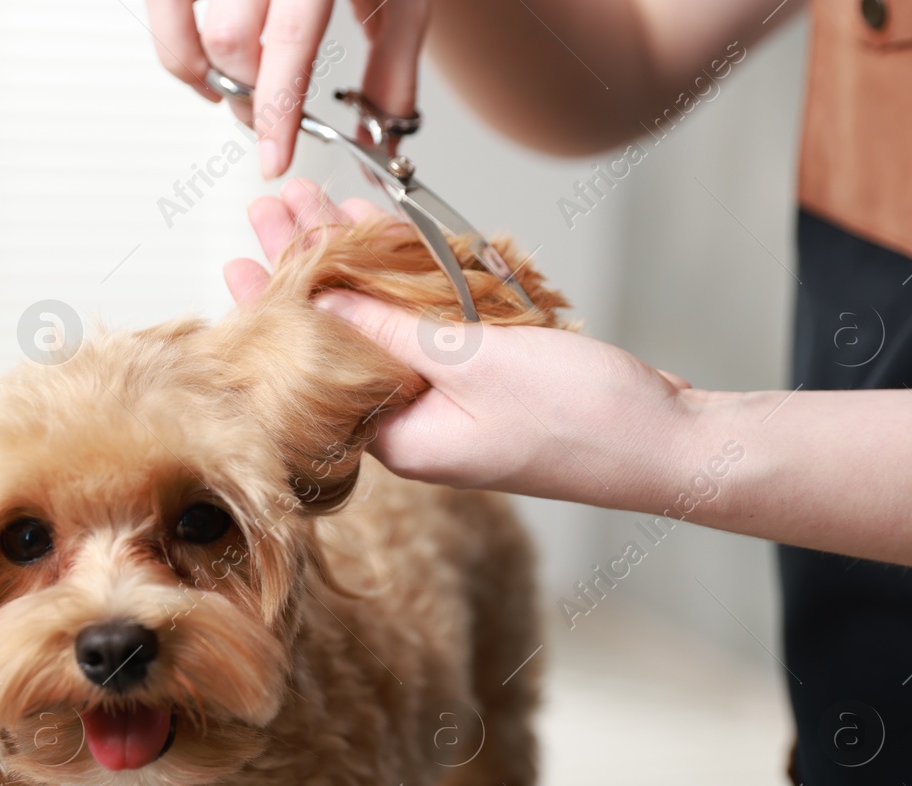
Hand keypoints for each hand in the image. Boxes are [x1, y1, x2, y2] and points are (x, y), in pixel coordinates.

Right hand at [143, 0, 428, 177]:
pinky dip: (173, 37)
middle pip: (230, 37)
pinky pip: (161, 0)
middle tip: (263, 117)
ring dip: (197, 70)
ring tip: (224, 88)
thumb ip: (392, 71)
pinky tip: (199, 54)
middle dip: (244, 96)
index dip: (276, 110)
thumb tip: (381, 139)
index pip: (289, 40)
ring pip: (177, 16)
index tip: (273, 156)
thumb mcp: (402, 0)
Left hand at [226, 182, 700, 510]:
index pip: (312, 371)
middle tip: (271, 210)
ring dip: (353, 267)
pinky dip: (406, 284)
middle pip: (340, 343)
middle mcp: (416, 428)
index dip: (273, 311)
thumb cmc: (586, 422)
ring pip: (384, 328)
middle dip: (305, 274)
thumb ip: (393, 331)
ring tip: (313, 210)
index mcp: (401, 441)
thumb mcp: (477, 363)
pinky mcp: (487, 386)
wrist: (672, 448)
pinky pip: (429, 331)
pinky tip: (382, 243)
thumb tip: (318, 303)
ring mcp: (452, 407)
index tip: (239, 262)